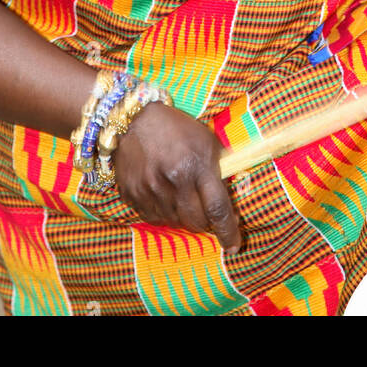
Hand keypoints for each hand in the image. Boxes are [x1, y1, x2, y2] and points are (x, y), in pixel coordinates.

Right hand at [114, 102, 240, 252]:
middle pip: (196, 223)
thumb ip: (220, 169)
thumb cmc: (177, 129)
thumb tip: (232, 199)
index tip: (234, 246)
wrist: (134, 120)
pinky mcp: (132, 196)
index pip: (217, 209)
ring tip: (183, 196)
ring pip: (175, 223)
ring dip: (184, 217)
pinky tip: (165, 196)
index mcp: (196, 166)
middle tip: (206, 211)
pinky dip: (164, 214)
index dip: (228, 232)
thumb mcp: (207, 141)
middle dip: (206, 223)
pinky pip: (154, 219)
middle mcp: (173, 181)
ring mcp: (150, 191)